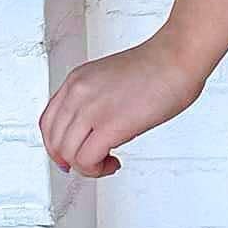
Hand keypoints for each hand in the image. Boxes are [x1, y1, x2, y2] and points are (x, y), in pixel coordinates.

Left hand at [39, 30, 207, 179]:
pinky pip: (86, 160)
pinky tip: (113, 163)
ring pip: (68, 154)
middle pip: (54, 140)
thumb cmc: (159, 66)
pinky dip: (97, 170)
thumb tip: (96, 129)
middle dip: (70, 159)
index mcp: (77, 80)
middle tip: (91, 163)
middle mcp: (78, 93)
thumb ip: (95, 99)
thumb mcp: (110, 77)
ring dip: (86, 167)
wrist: (179, 57)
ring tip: (107, 162)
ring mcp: (91, 109)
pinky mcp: (109, 125)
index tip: (67, 155)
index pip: (48, 121)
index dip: (56, 145)